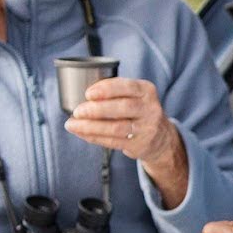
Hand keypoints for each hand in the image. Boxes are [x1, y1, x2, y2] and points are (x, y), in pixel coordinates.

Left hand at [66, 78, 188, 206]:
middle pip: (123, 108)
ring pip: (117, 127)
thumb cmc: (138, 110)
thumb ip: (115, 91)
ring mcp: (146, 129)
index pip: (128, 87)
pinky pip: (113, 142)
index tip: (88, 93)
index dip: (107, 89)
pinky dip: (94, 137)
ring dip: (91, 126)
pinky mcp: (139, 145)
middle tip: (77, 111)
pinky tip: (81, 133)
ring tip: (72, 124)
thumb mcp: (135, 95)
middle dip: (97, 109)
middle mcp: (150, 109)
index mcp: (147, 91)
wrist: (161, 137)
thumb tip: (84, 97)